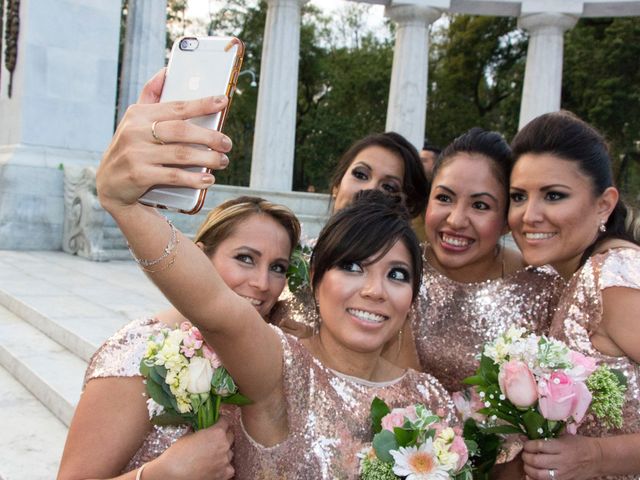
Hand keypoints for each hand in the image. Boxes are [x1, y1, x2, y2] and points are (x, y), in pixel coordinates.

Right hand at [96, 69, 232, 211]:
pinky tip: (208, 179)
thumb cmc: (131, 150)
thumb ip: (150, 98)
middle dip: (210, 137)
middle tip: (227, 143)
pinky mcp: (139, 176)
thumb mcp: (134, 122)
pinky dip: (194, 178)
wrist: (110, 186)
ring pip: (181, 154)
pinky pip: (174, 176)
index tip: (223, 101)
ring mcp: (136, 154)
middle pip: (181, 131)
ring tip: (222, 161)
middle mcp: (135, 131)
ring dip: (207, 158)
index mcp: (138, 114)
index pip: (175, 106)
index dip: (201, 104)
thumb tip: (166, 71)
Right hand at [148, 416, 234, 479]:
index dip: (220, 421)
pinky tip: (215, 466)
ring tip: (213, 454)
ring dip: (223, 451)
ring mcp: (225, 461)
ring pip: (230, 452)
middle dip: (224, 435)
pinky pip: (229, 468)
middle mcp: (224, 445)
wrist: (172, 474)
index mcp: (217, 433)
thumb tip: (201, 429)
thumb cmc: (177, 454)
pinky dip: (224, 466)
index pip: (225, 422)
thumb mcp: (188, 435)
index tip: (217, 422)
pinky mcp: (224, 474)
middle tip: (215, 438)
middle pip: (230, 436)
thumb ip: (200, 431)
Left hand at [522, 435, 601, 479]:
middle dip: (526, 457)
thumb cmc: (579, 444)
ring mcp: (563, 473)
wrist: (596, 458)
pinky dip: (535, 479)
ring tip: (528, 464)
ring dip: (528, 469)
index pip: (539, 446)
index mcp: (561, 447)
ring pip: (539, 475)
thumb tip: (523, 436)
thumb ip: (544, 436)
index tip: (526, 444)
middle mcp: (562, 461)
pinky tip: (532, 474)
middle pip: (536, 461)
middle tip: (525, 454)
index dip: (528, 445)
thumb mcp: (564, 436)